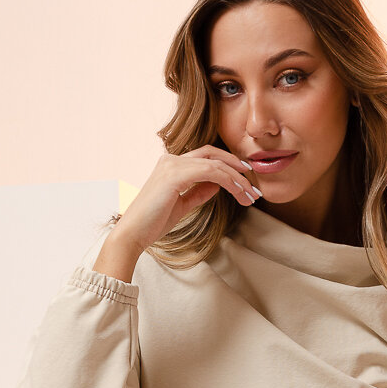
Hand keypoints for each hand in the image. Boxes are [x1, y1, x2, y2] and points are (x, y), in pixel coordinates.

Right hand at [112, 145, 260, 257]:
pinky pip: (210, 172)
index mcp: (171, 165)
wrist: (133, 233)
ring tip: (250, 195)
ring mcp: (172, 165)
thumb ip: (198, 192)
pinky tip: (237, 192)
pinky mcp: (174, 175)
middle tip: (253, 185)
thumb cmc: (153, 222)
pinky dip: (228, 181)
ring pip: (215, 164)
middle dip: (237, 167)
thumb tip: (218, 185)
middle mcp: (171, 159)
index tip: (245, 180)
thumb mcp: (182, 205)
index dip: (228, 165)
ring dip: (237, 179)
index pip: (206, 156)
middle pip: (213, 153)